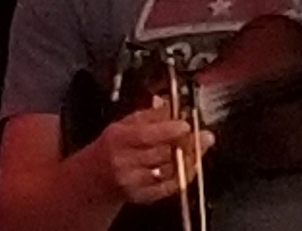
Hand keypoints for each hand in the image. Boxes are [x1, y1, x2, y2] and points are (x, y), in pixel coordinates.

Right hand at [89, 100, 211, 207]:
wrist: (96, 179)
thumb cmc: (112, 148)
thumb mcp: (123, 125)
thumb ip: (148, 116)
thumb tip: (170, 104)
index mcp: (117, 138)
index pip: (145, 135)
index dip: (168, 130)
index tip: (187, 125)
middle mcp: (123, 161)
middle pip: (162, 153)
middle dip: (187, 144)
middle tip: (205, 137)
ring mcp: (133, 181)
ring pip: (170, 170)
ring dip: (189, 160)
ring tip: (200, 149)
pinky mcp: (143, 197)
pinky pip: (171, 187)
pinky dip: (184, 176)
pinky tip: (190, 166)